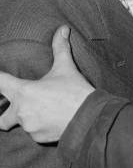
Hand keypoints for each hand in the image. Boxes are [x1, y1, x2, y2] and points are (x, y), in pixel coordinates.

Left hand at [0, 26, 93, 142]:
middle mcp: (21, 111)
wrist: (89, 117)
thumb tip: (63, 29)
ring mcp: (28, 127)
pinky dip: (39, 125)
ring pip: (20, 123)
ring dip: (26, 116)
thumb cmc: (75, 91)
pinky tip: (51, 118)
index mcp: (24, 91)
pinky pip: (33, 131)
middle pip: (0, 116)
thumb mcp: (66, 67)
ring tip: (41, 109)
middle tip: (11, 103)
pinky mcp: (37, 138)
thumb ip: (60, 48)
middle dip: (3, 111)